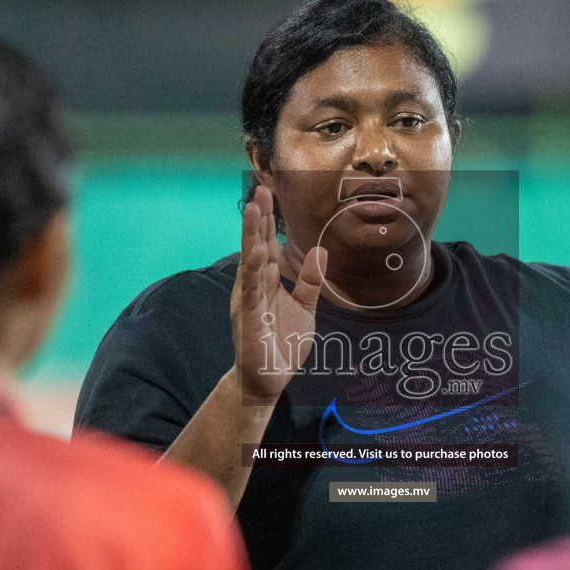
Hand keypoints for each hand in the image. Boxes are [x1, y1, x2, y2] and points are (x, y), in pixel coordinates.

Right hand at [229, 186, 325, 404]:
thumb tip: (319, 251)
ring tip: (253, 210)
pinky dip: (254, 271)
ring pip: (250, 263)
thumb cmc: (282, 344)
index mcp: (265, 283)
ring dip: (251, 236)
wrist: (268, 380)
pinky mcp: (251, 320)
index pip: (266, 245)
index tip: (268, 193)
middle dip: (257, 219)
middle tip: (259, 190)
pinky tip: (256, 253)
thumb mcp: (305, 308)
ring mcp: (250, 302)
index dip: (267, 221)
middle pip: (255, 247)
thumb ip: (310, 280)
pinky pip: (253, 292)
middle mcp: (254, 288)